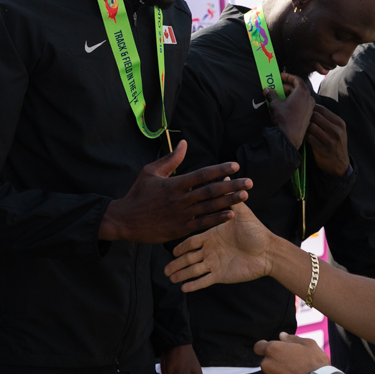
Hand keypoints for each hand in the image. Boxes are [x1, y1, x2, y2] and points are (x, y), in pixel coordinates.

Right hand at [99, 140, 251, 243]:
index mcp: (174, 184)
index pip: (201, 175)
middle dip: (232, 186)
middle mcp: (180, 200)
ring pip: (209, 207)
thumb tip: (185, 144)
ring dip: (228, 201)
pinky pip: (202, 224)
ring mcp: (181, 215)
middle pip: (210, 191)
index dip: (220, 170)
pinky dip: (216, 219)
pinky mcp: (180, 229)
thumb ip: (171, 159)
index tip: (235, 166)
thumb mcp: (150, 172)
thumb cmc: (138, 194)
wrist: (125, 221)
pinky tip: (230, 214)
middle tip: (249, 182)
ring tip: (244, 196)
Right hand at [165, 202, 274, 290]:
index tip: (170, 249)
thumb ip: (230, 200)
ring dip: (182, 275)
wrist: (269, 251)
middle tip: (164, 269)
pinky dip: (194, 285)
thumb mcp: (241, 214)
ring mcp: (216, 263)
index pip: (192, 241)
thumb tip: (226, 179)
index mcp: (213, 236)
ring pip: (194, 270)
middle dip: (177, 263)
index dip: (181, 246)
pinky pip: (205, 281)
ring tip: (170, 279)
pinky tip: (184, 288)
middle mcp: (211, 250)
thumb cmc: (256, 231)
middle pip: (189, 258)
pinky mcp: (222, 275)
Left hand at [254, 333, 329, 373]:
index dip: (264, 348)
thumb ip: (292, 339)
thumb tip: (281, 335)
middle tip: (292, 369)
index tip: (272, 352)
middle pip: (266, 363)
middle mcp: (267, 365)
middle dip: (275, 365)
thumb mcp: (309, 345)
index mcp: (274, 350)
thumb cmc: (317, 365)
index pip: (258, 347)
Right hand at [266, 73, 314, 149]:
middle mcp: (309, 98)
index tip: (280, 76)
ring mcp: (310, 108)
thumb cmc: (284, 118)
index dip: (287, 76)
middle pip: (297, 88)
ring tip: (277, 97)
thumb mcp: (275, 104)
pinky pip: (301, 105)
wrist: (289, 136)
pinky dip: (292, 103)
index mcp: (303, 92)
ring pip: (299, 97)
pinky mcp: (308, 116)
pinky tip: (283, 106)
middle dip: (286, 87)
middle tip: (276, 88)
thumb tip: (267, 90)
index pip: (296, 79)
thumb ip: (271, 94)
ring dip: (288, 95)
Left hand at [305, 104, 348, 177]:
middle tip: (300, 118)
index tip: (305, 110)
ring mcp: (329, 140)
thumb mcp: (338, 131)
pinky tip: (301, 135)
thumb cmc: (336, 144)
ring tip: (299, 126)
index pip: (323, 110)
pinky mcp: (322, 149)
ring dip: (304, 126)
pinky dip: (303, 135)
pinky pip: (308, 137)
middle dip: (306, 116)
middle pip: (316, 116)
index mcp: (340, 123)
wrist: (340, 164)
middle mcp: (336, 131)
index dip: (312, 108)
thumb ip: (328, 120)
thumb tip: (311, 107)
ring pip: (311, 126)